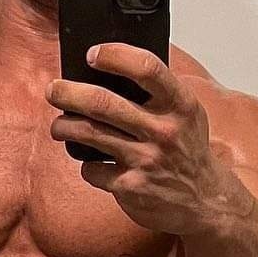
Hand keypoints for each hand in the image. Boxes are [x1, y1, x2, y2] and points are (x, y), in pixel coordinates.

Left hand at [45, 43, 241, 234]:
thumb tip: (108, 71)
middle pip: (103, 102)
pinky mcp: (130, 187)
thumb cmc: (186, 150)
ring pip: (89, 134)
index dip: (115, 56)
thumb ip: (158, 93)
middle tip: (53, 90)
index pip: (147, 68)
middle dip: (69, 93)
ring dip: (64, 126)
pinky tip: (95, 164)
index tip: (92, 55)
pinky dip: (87, 165)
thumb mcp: (186, 115)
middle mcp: (164, 131)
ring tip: (59, 125)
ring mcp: (146, 160)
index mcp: (180, 105)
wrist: (204, 201)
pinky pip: (92, 169)